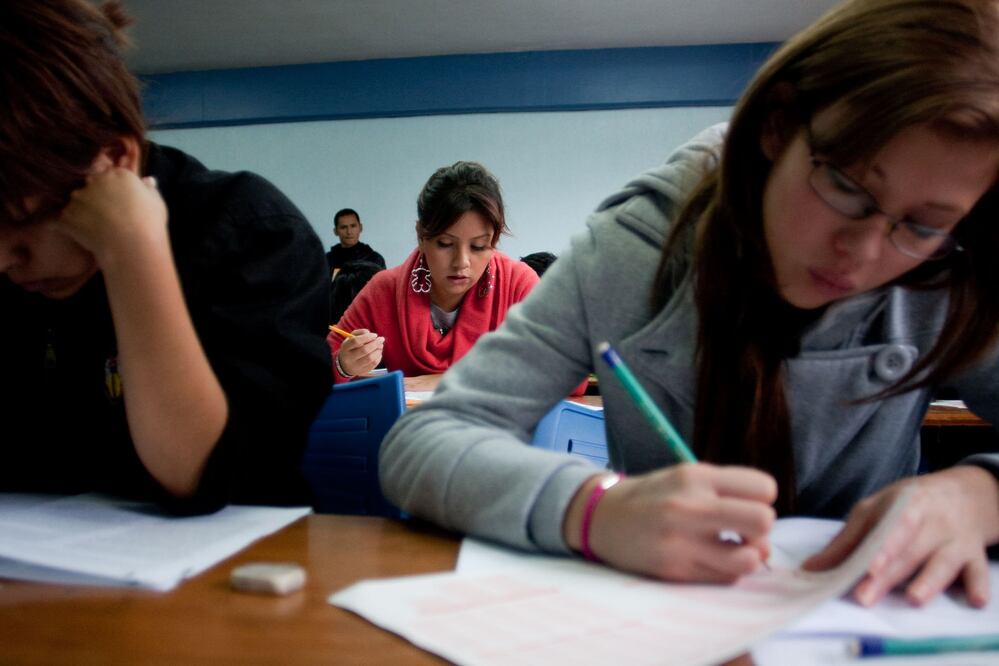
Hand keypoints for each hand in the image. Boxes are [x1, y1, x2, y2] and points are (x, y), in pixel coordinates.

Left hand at [58, 168, 166, 267]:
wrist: (132, 245)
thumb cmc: (150, 223)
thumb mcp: (156, 202)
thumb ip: (149, 189)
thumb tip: (148, 181)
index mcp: (118, 174)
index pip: (111, 177)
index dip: (114, 191)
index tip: (120, 204)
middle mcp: (95, 181)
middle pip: (91, 186)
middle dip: (96, 198)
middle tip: (107, 216)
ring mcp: (78, 198)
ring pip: (77, 202)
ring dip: (83, 211)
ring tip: (95, 228)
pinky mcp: (67, 215)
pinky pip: (66, 220)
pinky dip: (73, 227)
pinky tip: (86, 237)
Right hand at [338, 329, 383, 376]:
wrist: (345, 364)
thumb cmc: (351, 348)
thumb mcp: (351, 338)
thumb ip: (360, 333)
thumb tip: (370, 334)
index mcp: (345, 348)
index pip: (356, 341)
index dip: (367, 337)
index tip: (375, 335)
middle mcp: (349, 358)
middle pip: (364, 350)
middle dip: (375, 343)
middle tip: (381, 339)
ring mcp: (356, 366)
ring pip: (370, 358)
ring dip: (378, 350)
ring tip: (380, 346)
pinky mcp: (362, 371)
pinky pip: (374, 364)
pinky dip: (379, 357)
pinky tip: (378, 352)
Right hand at [565, 463, 776, 581]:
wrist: (602, 518)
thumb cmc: (654, 497)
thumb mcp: (685, 477)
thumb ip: (726, 493)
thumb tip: (766, 532)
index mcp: (696, 476)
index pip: (763, 487)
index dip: (763, 499)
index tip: (746, 503)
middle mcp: (690, 505)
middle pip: (762, 520)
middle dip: (761, 529)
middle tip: (744, 531)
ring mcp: (682, 541)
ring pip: (749, 558)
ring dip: (749, 556)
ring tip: (733, 550)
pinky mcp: (676, 570)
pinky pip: (726, 578)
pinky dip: (728, 571)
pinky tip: (712, 561)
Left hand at [803, 466, 998, 606]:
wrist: (965, 492)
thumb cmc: (909, 504)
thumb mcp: (876, 510)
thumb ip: (848, 541)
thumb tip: (810, 568)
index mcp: (905, 506)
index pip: (891, 527)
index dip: (879, 547)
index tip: (865, 566)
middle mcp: (932, 522)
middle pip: (909, 551)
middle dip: (888, 575)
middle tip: (866, 597)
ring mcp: (956, 539)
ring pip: (943, 561)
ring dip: (930, 580)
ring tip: (915, 599)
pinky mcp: (975, 556)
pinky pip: (979, 571)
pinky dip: (979, 585)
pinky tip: (976, 600)